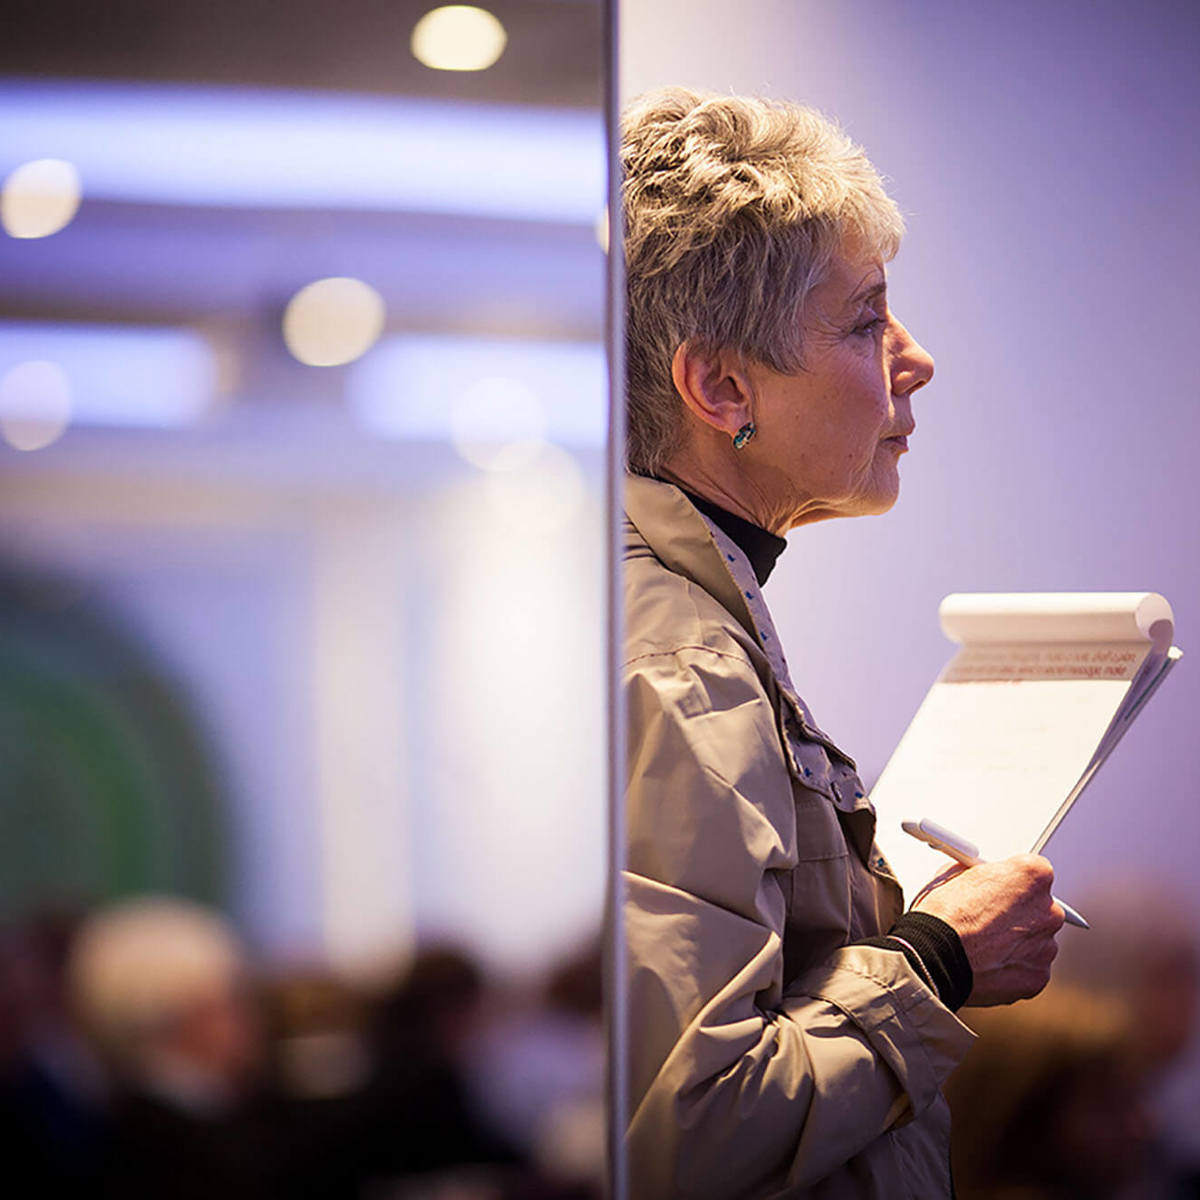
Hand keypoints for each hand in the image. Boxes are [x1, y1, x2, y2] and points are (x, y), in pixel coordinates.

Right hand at [911, 854, 1064, 1005]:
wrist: (933, 957)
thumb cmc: (941, 916)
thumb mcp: (953, 875)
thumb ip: (979, 875)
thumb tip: (976, 878)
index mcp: (1032, 876)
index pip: (1035, 872)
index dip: (1012, 881)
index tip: (999, 889)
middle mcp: (1048, 910)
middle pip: (1039, 908)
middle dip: (1017, 913)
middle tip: (987, 919)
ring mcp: (1046, 946)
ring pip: (1035, 940)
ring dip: (1015, 942)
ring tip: (981, 945)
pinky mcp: (1038, 976)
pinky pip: (1029, 968)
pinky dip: (1012, 967)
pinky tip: (986, 964)